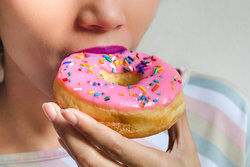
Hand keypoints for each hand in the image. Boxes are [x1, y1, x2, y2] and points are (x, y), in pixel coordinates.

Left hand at [42, 102, 200, 166]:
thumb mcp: (186, 149)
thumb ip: (177, 121)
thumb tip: (171, 92)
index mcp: (152, 166)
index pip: (115, 146)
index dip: (90, 130)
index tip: (68, 111)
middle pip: (90, 159)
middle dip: (67, 133)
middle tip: (51, 109)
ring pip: (85, 166)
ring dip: (67, 141)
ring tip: (55, 119)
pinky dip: (74, 152)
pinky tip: (66, 137)